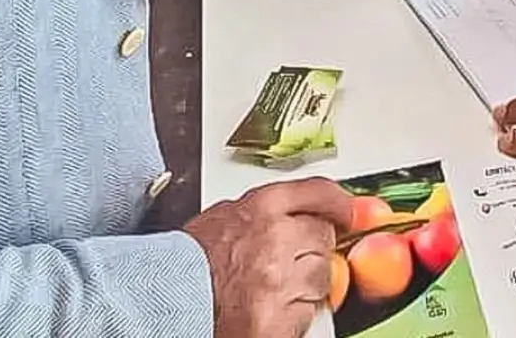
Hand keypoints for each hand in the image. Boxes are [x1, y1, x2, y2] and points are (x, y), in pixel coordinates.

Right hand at [185, 178, 354, 337]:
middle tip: (288, 260)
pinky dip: (295, 314)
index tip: (349, 212)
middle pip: (324, 238)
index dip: (339, 203)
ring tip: (272, 286)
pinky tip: (270, 308)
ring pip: (322, 279)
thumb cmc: (190, 259)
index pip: (319, 193)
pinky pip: (308, 313)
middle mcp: (276, 241)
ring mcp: (280, 283)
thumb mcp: (226, 215)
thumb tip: (305, 212)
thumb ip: (267, 211)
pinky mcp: (280, 321)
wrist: (166, 299)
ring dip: (305, 283)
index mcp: (262, 208)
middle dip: (312, 249)